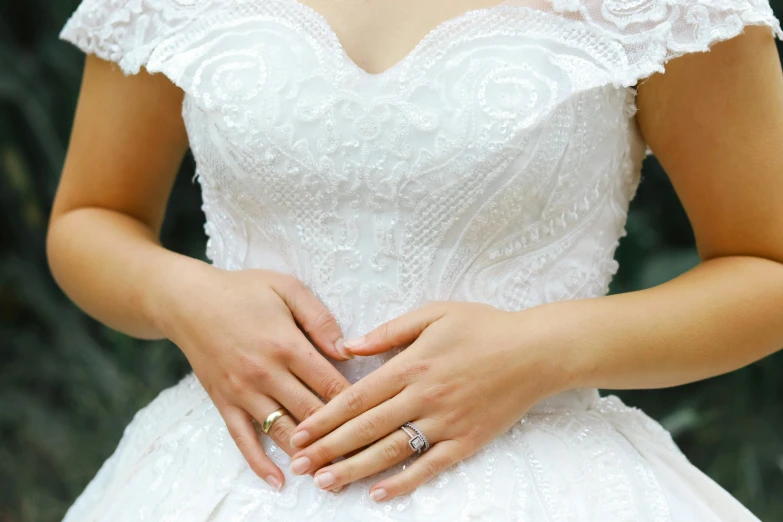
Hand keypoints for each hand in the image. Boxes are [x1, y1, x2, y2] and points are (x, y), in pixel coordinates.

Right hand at [162, 265, 354, 490]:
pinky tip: (279, 480)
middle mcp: (265, 374)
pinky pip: (243, 440)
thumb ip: (319, 318)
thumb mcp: (287, 288)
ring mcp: (243, 392)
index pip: (330, 384)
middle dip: (339, 435)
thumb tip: (347, 350)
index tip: (375, 416)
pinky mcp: (224, 403)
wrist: (188, 302)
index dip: (356, 403)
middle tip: (365, 452)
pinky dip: (260, 463)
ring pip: (282, 432)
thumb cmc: (243, 291)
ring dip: (308, 454)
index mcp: (286, 345)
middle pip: (311, 414)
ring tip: (333, 473)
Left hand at [285, 301, 569, 500]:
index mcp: (411, 365)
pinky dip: (404, 482)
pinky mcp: (467, 441)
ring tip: (326, 483)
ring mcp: (445, 422)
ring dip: (355, 469)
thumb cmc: (483, 326)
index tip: (300, 432)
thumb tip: (348, 346)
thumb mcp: (434, 313)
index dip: (326, 417)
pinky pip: (430, 466)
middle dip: (329, 448)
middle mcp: (424, 397)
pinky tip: (378, 494)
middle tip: (300, 465)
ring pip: (391, 451)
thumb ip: (389, 331)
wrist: (536, 351)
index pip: (357, 397)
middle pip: (366, 428)